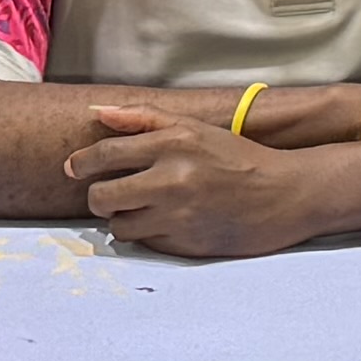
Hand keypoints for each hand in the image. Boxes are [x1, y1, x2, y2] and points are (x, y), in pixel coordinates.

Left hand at [69, 112, 318, 258]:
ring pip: (119, 226)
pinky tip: (165, 222)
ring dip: (122, 219)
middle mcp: (171, 181)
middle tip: (111, 193)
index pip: (104, 155)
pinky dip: (148, 234)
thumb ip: (144, 119)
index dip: (81, 163)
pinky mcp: (185, 246)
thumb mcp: (195, 128)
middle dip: (99, 196)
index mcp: (172, 145)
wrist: (285, 195)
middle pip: (101, 196)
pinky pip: (145, 244)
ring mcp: (177, 217)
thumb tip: (98, 114)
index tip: (75, 168)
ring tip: (139, 209)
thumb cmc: (239, 158)